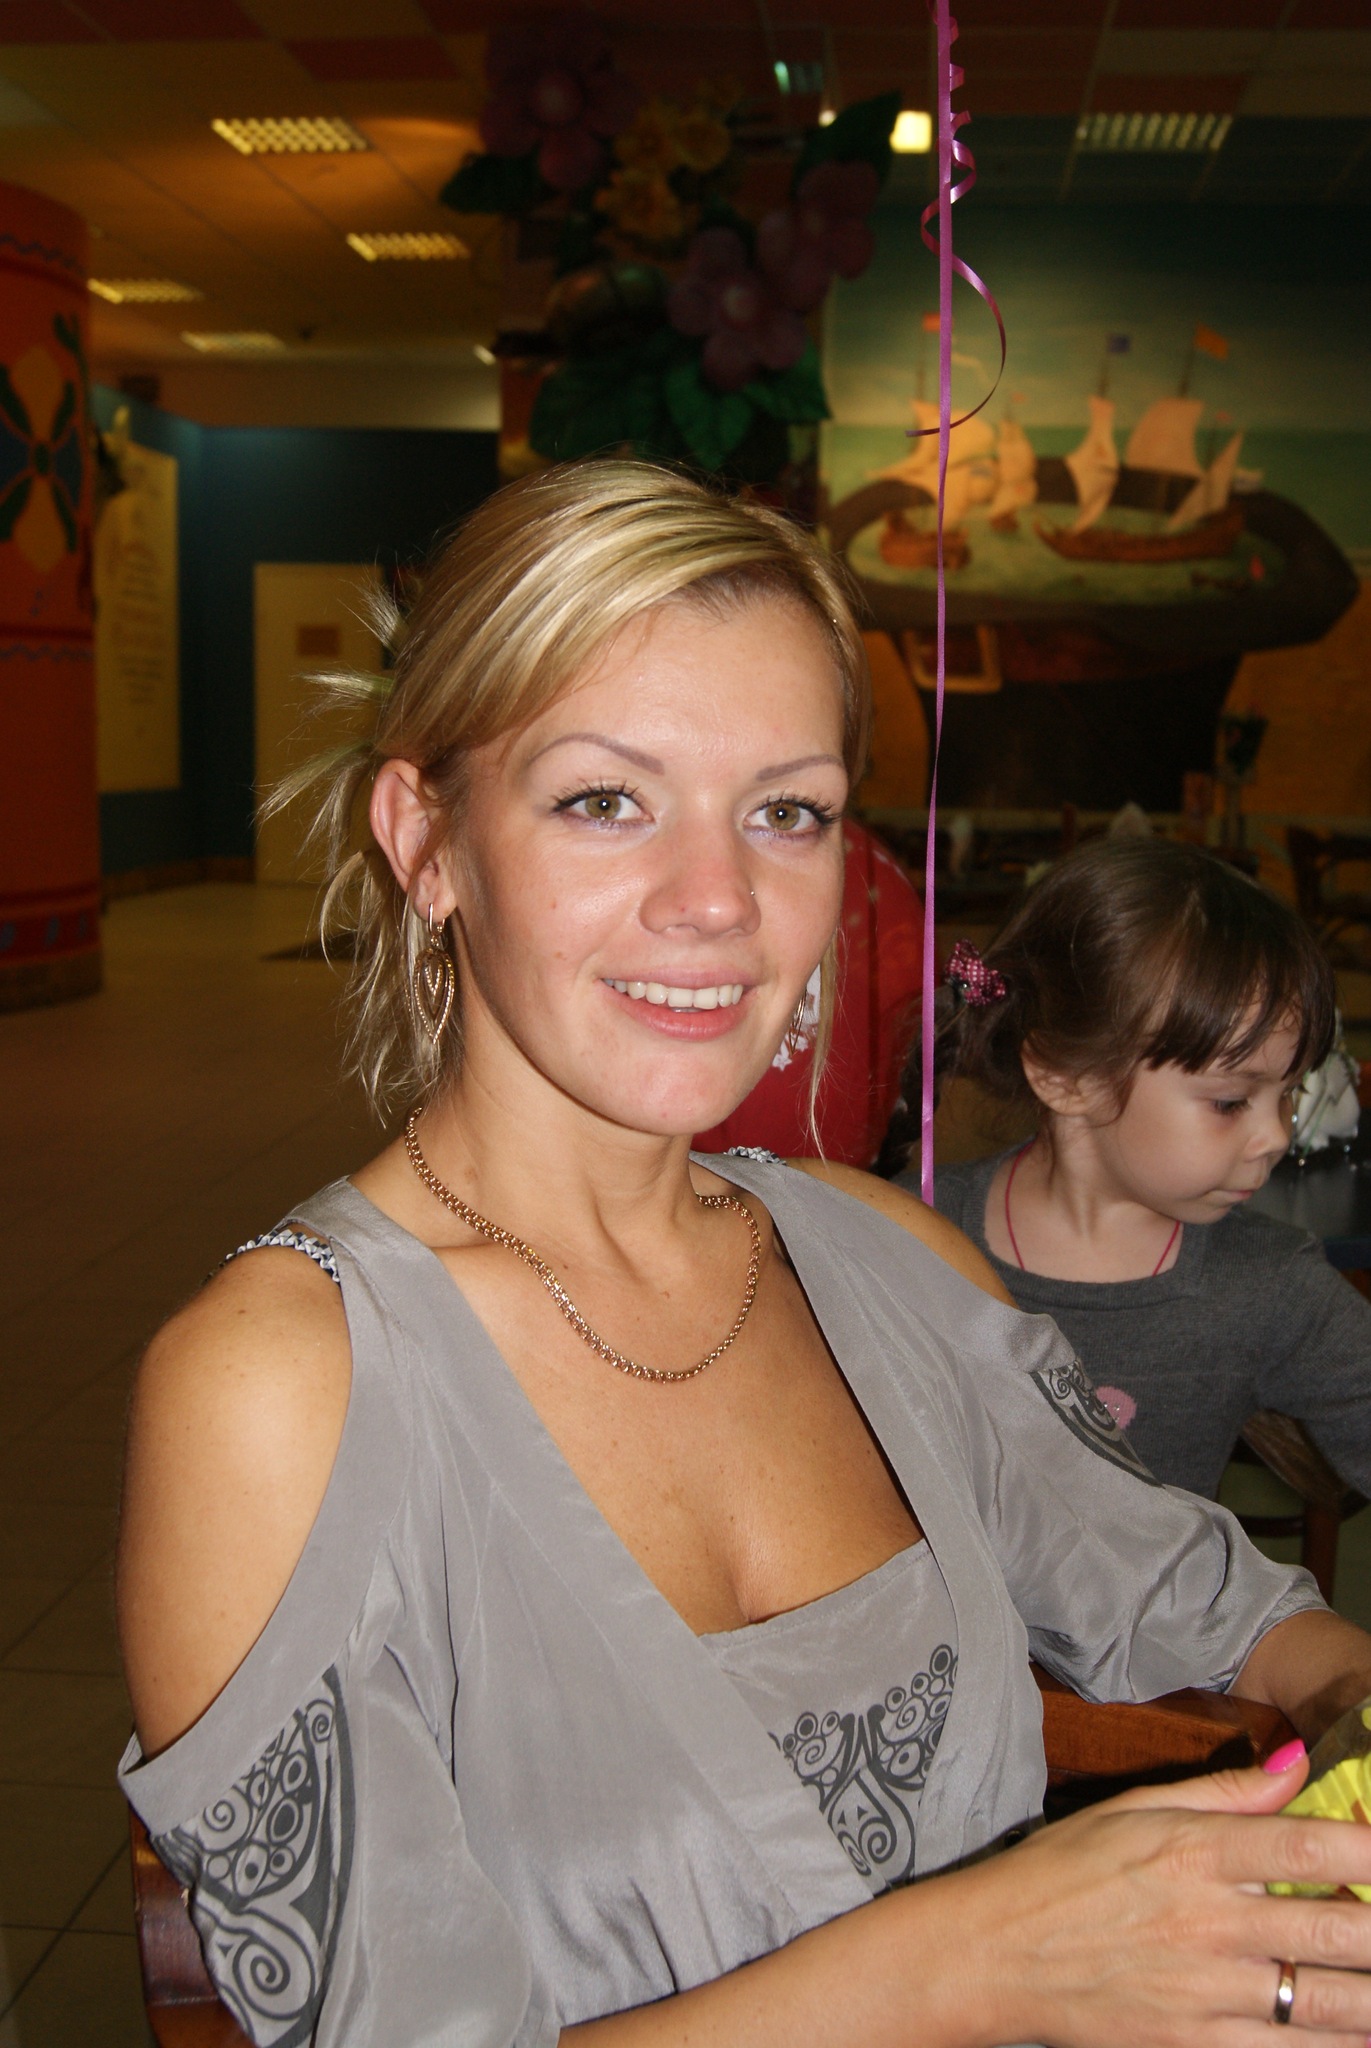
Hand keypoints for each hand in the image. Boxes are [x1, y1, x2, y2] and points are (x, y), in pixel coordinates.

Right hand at [962, 1749, 1370, 2047]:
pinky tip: (1359, 2034)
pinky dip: (1334, 2045)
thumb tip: (1296, 1764)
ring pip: (1323, 2001)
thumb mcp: (1131, 1809)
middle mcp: (1207, 1921)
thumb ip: (1222, 1790)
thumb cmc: (1059, 1872)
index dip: (1368, 1847)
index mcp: (1191, 1851)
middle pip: (1333, 1928)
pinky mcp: (1193, 2045)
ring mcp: (1204, 1992)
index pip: (1304, 1843)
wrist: (993, 1954)